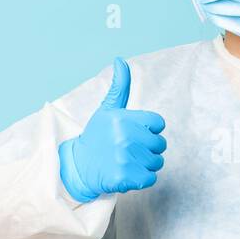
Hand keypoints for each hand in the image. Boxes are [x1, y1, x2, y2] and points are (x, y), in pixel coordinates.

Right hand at [58, 58, 166, 202]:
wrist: (79, 167)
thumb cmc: (97, 137)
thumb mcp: (107, 110)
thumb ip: (120, 87)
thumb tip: (121, 60)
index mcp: (124, 118)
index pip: (159, 124)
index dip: (149, 130)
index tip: (132, 134)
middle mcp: (125, 137)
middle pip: (160, 145)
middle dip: (148, 149)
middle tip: (128, 150)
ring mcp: (126, 158)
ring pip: (157, 162)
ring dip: (145, 164)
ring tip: (126, 161)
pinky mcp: (126, 177)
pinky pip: (151, 178)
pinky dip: (141, 179)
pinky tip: (127, 173)